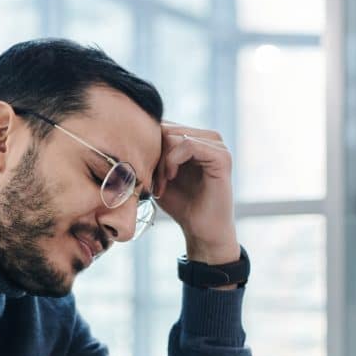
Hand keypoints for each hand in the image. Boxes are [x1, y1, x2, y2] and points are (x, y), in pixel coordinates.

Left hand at [155, 122, 238, 264]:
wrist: (201, 231)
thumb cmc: (181, 204)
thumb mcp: (159, 174)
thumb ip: (152, 152)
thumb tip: (133, 132)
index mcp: (196, 138)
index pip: (163, 124)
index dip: (148, 147)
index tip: (146, 175)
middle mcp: (209, 137)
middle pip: (166, 128)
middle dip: (154, 154)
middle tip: (153, 182)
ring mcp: (217, 145)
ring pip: (174, 135)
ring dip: (162, 160)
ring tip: (161, 183)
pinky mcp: (222, 157)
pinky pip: (188, 144)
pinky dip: (173, 161)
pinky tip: (170, 178)